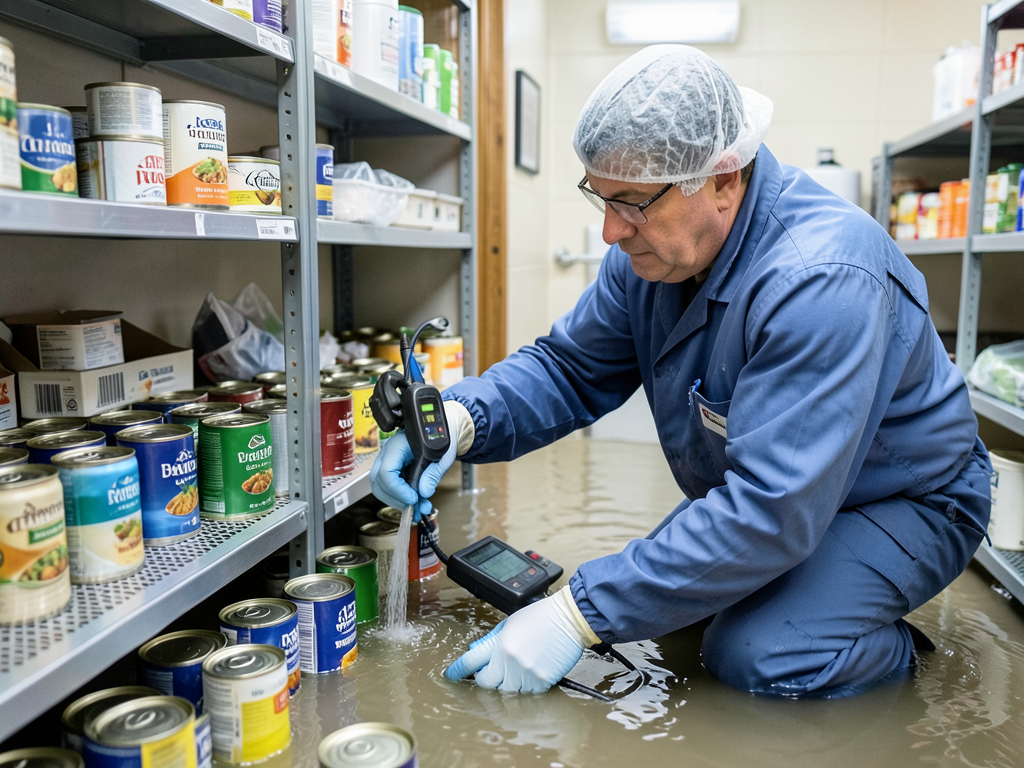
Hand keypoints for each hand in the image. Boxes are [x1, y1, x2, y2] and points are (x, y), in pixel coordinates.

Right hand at [369, 401, 465, 519]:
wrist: (441, 429)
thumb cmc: (441, 436)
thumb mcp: (443, 455)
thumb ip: (433, 474)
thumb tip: (424, 492)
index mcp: (398, 445)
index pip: (387, 471)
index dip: (398, 489)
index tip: (413, 499)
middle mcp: (388, 453)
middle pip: (379, 482)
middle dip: (396, 499)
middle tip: (416, 508)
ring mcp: (387, 461)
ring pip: (381, 487)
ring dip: (398, 502)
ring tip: (419, 509)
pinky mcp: (392, 470)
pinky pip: (388, 487)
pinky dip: (400, 498)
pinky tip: (415, 504)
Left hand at [443, 586, 597, 692]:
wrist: (569, 619)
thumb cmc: (542, 617)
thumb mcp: (510, 622)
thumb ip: (491, 639)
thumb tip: (475, 651)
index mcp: (500, 643)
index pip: (470, 662)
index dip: (458, 670)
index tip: (451, 674)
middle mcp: (510, 661)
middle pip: (485, 683)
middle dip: (485, 678)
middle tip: (491, 671)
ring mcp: (525, 674)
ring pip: (506, 691)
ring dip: (507, 682)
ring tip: (518, 667)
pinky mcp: (541, 682)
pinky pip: (526, 693)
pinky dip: (525, 686)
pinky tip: (531, 671)